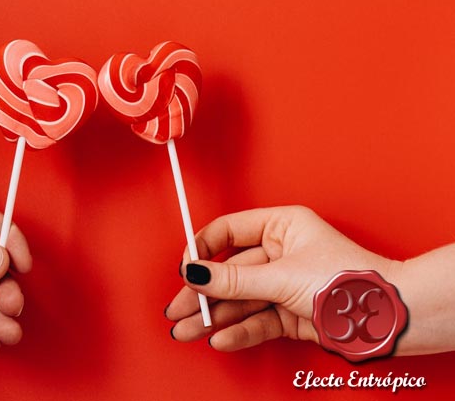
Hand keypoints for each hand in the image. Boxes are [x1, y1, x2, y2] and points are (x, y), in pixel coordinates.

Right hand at [165, 206, 399, 351]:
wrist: (387, 318)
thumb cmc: (349, 280)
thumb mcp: (281, 276)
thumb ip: (233, 279)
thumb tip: (194, 273)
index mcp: (281, 226)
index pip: (227, 231)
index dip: (202, 249)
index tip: (184, 269)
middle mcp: (280, 252)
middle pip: (229, 271)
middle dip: (202, 293)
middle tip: (177, 308)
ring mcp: (285, 284)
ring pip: (240, 300)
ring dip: (214, 317)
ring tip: (188, 330)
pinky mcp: (291, 313)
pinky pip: (258, 320)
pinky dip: (239, 330)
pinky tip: (220, 338)